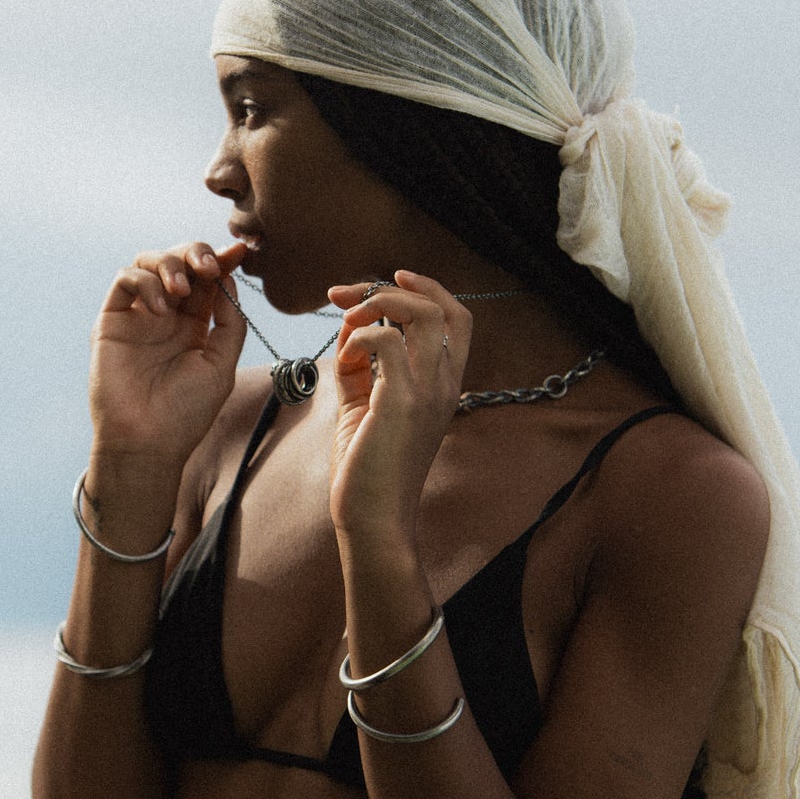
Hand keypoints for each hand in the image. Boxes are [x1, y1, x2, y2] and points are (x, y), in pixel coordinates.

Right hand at [90, 239, 248, 463]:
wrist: (148, 443)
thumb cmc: (186, 412)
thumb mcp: (222, 365)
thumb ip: (230, 323)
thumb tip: (230, 282)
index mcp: (195, 324)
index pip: (209, 280)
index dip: (223, 260)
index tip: (240, 250)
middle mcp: (166, 314)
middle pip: (180, 261)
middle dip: (197, 253)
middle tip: (209, 267)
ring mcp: (138, 315)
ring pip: (149, 261)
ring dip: (170, 264)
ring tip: (182, 290)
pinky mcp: (112, 320)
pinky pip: (124, 280)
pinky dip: (144, 281)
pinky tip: (160, 308)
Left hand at [327, 270, 472, 540]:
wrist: (372, 520)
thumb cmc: (367, 468)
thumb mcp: (362, 404)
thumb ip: (359, 365)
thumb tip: (347, 327)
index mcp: (443, 384)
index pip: (456, 316)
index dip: (426, 287)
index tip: (388, 279)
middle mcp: (445, 384)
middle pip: (442, 305)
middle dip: (390, 288)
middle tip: (346, 296)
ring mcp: (428, 392)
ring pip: (421, 313)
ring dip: (376, 304)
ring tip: (347, 323)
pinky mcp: (401, 403)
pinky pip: (383, 341)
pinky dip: (357, 337)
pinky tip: (343, 361)